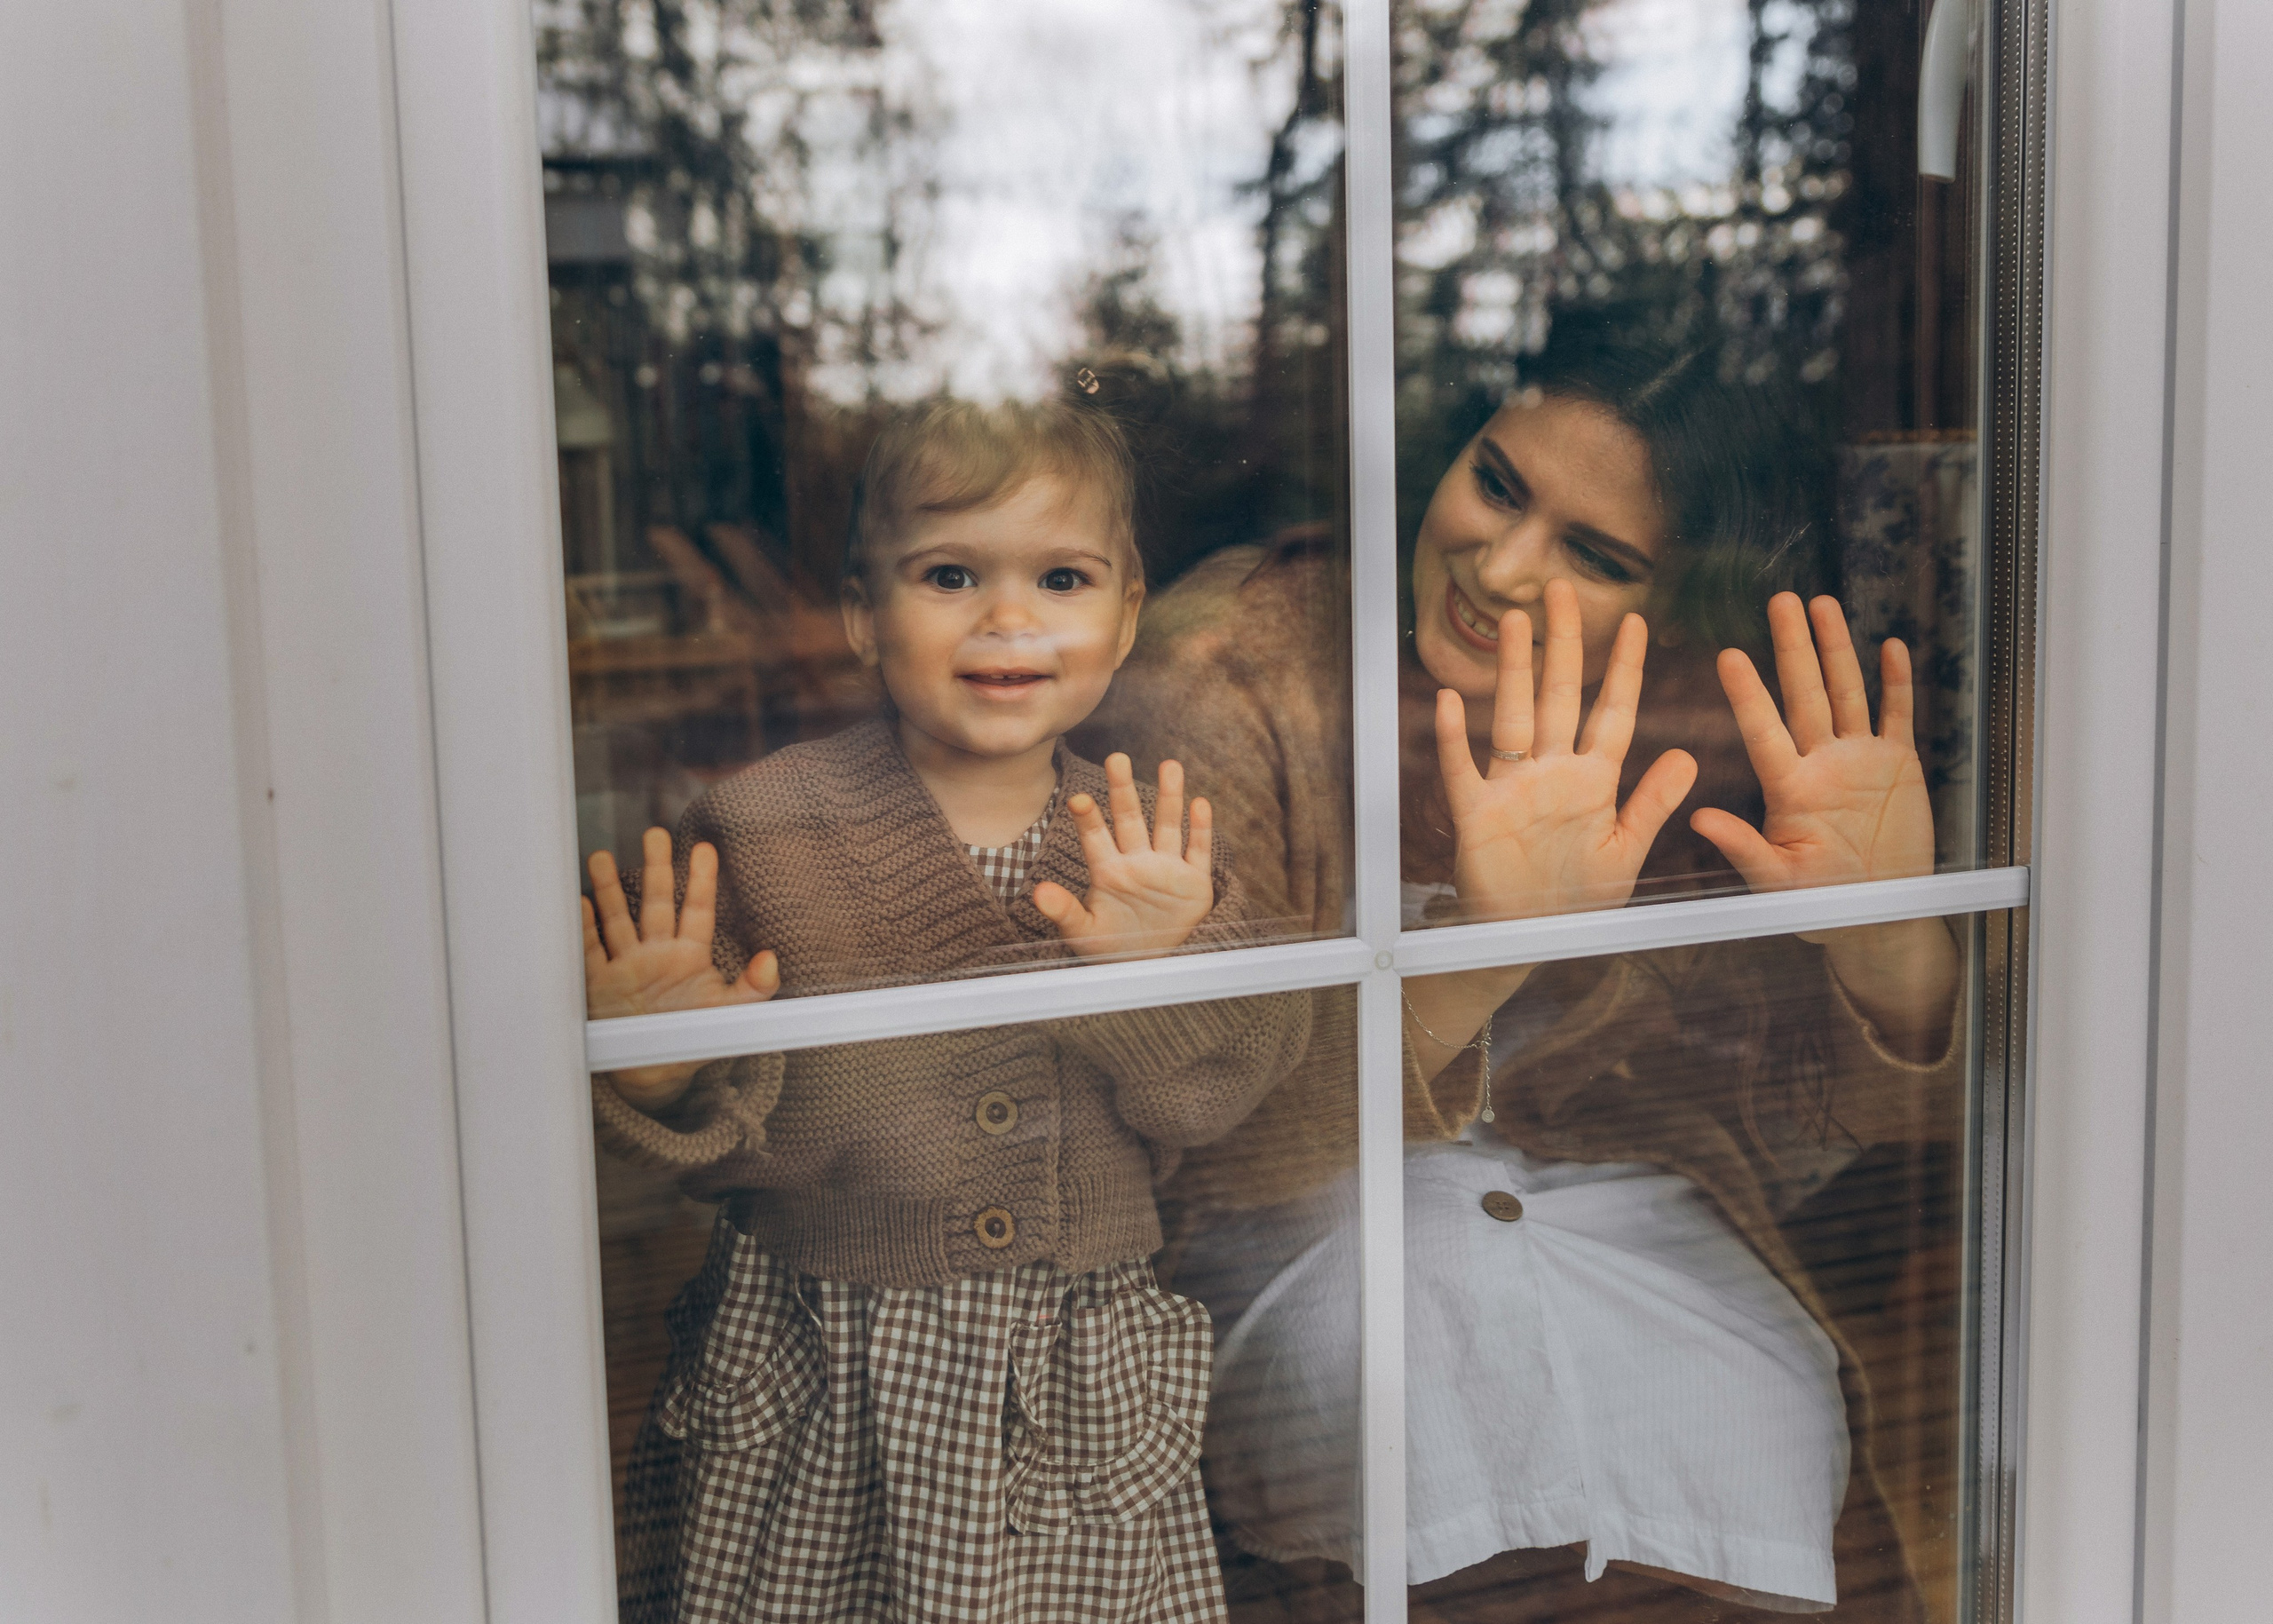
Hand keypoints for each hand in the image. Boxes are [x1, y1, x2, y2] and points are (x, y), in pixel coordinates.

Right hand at [584, 827, 778, 1110]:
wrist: (655, 1073)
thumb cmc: (692, 1037)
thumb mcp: (729, 1014)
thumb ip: (754, 987)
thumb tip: (773, 959)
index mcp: (689, 956)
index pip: (697, 910)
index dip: (701, 880)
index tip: (705, 849)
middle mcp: (656, 953)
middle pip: (655, 903)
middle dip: (655, 869)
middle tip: (654, 833)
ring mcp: (626, 966)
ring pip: (617, 919)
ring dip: (608, 890)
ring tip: (599, 856)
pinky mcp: (600, 984)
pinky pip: (590, 952)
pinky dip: (585, 930)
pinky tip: (580, 904)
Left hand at [1032, 755, 1214, 958]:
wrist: (1148, 966)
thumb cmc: (1110, 947)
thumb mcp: (1084, 933)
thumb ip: (1063, 912)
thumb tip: (1037, 894)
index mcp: (1108, 871)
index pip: (1096, 838)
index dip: (1088, 819)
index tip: (1078, 799)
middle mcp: (1136, 862)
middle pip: (1130, 820)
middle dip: (1123, 790)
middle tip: (1116, 758)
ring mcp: (1166, 869)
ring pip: (1167, 826)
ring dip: (1169, 798)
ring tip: (1170, 765)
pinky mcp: (1193, 882)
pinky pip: (1197, 851)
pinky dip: (1200, 830)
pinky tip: (1200, 803)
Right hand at [1439, 579, 1698, 921]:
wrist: (1528, 938)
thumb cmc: (1576, 898)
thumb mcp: (1625, 852)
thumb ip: (1653, 803)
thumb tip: (1690, 754)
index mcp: (1593, 781)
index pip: (1613, 713)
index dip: (1624, 669)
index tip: (1637, 622)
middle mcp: (1552, 774)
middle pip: (1559, 697)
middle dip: (1564, 644)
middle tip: (1563, 591)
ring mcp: (1511, 789)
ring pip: (1513, 717)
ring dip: (1515, 671)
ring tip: (1517, 624)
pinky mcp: (1475, 815)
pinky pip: (1462, 770)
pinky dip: (1453, 738)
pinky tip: (1448, 700)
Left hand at [1693, 594, 1956, 1056]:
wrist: (1878, 914)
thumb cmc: (1821, 906)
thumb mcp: (1777, 881)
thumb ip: (1743, 848)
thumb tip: (1699, 821)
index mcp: (1788, 788)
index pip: (1763, 730)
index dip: (1748, 694)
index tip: (1728, 654)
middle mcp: (1820, 764)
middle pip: (1803, 693)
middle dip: (1792, 647)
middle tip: (1779, 600)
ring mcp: (1859, 760)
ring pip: (1846, 692)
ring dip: (1836, 649)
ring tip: (1822, 605)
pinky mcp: (1899, 765)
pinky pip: (1896, 715)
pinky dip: (1895, 683)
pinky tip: (1889, 645)